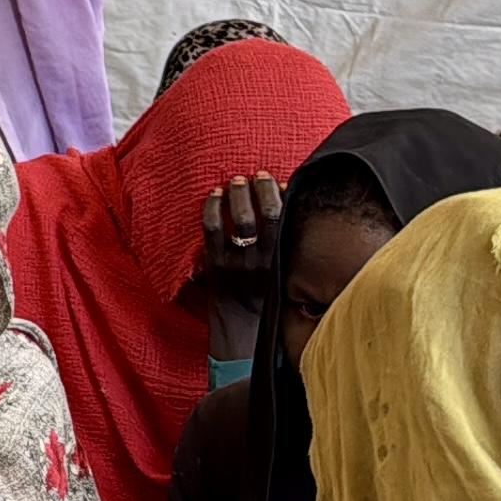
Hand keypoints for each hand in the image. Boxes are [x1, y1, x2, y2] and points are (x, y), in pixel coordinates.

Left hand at [198, 174, 285, 300]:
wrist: (242, 324)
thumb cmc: (266, 291)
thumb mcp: (284, 266)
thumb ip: (287, 237)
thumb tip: (288, 198)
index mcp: (282, 257)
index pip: (283, 217)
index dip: (276, 193)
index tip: (272, 178)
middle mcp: (263, 258)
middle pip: (263, 214)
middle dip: (258, 189)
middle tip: (253, 176)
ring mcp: (238, 261)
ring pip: (238, 219)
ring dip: (237, 194)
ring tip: (235, 181)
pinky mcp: (216, 264)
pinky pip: (212, 229)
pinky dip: (212, 207)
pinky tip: (213, 195)